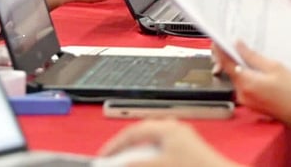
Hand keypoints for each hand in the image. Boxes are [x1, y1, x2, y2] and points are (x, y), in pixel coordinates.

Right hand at [100, 120, 237, 166]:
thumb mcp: (160, 164)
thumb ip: (137, 164)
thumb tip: (119, 164)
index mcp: (167, 128)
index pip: (132, 132)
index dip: (114, 146)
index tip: (103, 158)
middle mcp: (174, 130)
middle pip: (141, 139)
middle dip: (126, 152)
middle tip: (113, 162)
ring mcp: (182, 141)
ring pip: (151, 147)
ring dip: (138, 157)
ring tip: (129, 164)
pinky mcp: (188, 153)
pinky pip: (161, 154)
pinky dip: (150, 159)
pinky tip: (149, 165)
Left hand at [215, 42, 290, 133]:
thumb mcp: (274, 66)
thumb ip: (252, 55)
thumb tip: (238, 45)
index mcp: (246, 83)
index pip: (225, 63)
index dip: (219, 50)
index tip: (217, 42)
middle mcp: (242, 94)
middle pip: (230, 71)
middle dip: (231, 58)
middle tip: (236, 46)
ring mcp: (246, 101)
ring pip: (237, 79)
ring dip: (240, 68)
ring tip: (252, 60)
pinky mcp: (251, 105)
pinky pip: (243, 87)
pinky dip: (246, 78)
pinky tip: (257, 73)